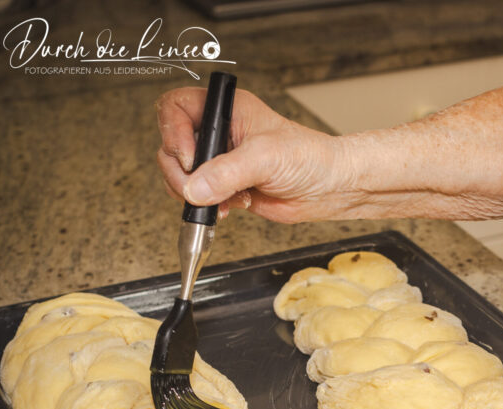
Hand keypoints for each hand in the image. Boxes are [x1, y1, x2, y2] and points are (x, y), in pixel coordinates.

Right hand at [155, 87, 345, 222]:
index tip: (190, 159)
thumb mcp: (266, 157)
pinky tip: (233, 207)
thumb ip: (227, 172)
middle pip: (171, 146)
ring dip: (196, 193)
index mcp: (227, 110)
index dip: (174, 133)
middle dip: (183, 173)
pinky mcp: (225, 186)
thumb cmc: (311, 158)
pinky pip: (197, 196)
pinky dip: (207, 206)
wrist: (330, 188)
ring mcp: (220, 160)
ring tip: (228, 199)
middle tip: (203, 187)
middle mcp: (220, 132)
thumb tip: (195, 187)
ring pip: (181, 175)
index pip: (176, 108)